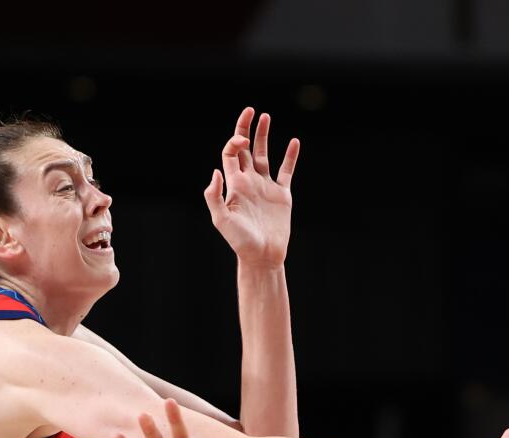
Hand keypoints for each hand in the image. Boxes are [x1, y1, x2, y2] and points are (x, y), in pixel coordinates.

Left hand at [204, 107, 300, 267]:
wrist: (262, 256)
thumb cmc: (240, 241)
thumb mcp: (221, 220)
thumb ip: (214, 195)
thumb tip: (216, 170)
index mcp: (234, 184)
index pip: (231, 153)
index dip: (235, 140)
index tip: (242, 139)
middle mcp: (249, 182)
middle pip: (245, 149)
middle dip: (246, 128)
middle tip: (251, 110)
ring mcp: (265, 187)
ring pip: (264, 155)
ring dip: (264, 136)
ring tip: (266, 116)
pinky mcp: (282, 195)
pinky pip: (286, 171)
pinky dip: (291, 156)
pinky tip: (294, 142)